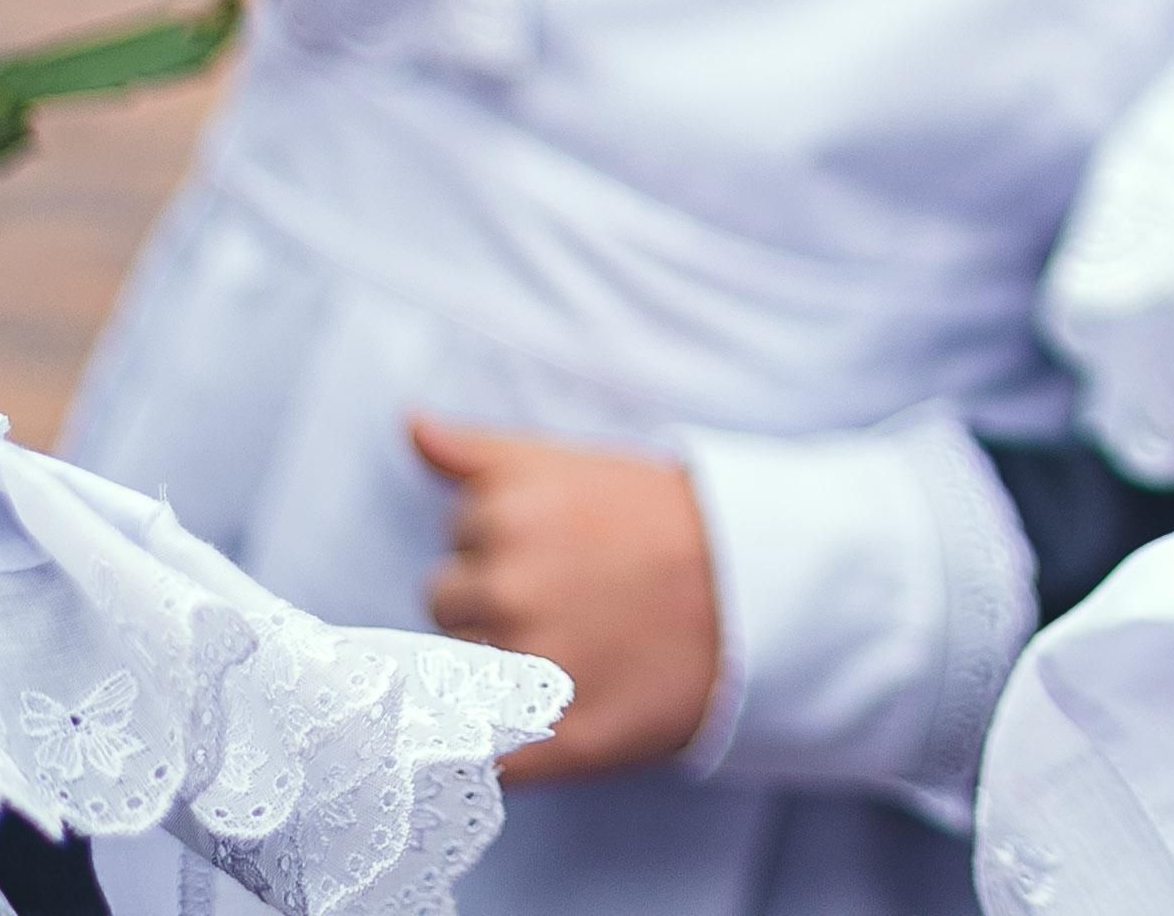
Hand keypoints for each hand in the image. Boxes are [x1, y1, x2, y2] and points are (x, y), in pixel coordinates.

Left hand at [413, 419, 721, 782]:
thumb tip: (412, 424)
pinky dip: (504, 742)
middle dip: (494, 604)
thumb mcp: (574, 463)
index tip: (559, 550)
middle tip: (569, 600)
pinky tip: (550, 715)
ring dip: (499, 664)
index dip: (504, 546)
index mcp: (505, 515)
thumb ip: (481, 451)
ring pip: (460, 671)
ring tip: (575, 645)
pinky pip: (485, 750)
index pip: (457, 542)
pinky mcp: (551, 737)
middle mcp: (506, 588)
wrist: (761, 591)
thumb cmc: (662, 521)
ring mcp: (526, 664)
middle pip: (448, 608)